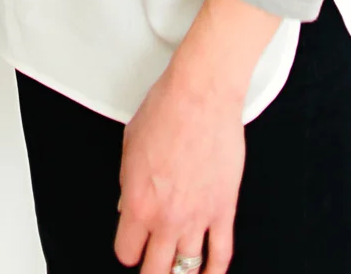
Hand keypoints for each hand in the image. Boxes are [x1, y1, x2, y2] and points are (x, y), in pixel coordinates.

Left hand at [114, 56, 246, 273]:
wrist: (201, 95)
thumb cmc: (165, 110)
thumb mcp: (129, 145)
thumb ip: (126, 183)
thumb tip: (126, 206)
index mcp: (137, 202)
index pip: (127, 252)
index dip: (128, 250)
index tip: (132, 245)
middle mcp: (166, 218)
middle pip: (155, 271)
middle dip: (152, 271)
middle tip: (153, 265)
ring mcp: (197, 217)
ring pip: (187, 270)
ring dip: (181, 273)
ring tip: (179, 270)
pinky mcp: (223, 210)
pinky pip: (221, 254)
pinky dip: (214, 271)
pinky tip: (209, 273)